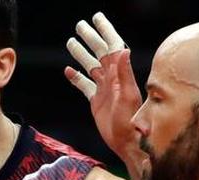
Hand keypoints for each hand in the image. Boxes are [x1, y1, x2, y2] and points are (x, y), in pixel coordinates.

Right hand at [65, 13, 144, 163]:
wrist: (126, 142)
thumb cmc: (130, 122)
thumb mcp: (127, 96)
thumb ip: (124, 73)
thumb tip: (123, 50)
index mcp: (119, 74)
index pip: (112, 46)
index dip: (105, 31)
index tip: (97, 17)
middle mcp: (111, 78)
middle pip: (99, 52)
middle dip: (90, 38)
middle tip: (80, 25)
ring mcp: (103, 89)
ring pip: (90, 66)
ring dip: (81, 54)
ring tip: (71, 42)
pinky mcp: (96, 101)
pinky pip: (84, 86)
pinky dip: (76, 78)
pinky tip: (68, 71)